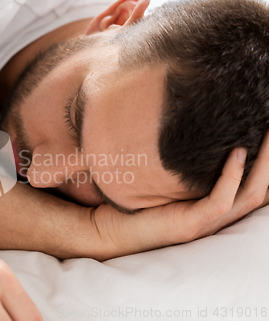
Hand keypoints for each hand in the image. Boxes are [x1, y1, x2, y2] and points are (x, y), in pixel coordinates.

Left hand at [92, 130, 268, 260]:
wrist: (110, 229)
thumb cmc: (136, 202)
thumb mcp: (165, 181)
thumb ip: (182, 165)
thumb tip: (188, 132)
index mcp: (214, 207)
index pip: (251, 187)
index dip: (267, 164)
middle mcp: (216, 217)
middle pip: (259, 189)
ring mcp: (206, 223)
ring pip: (249, 195)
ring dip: (263, 166)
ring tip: (268, 134)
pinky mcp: (191, 224)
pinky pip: (221, 201)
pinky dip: (232, 177)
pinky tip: (237, 152)